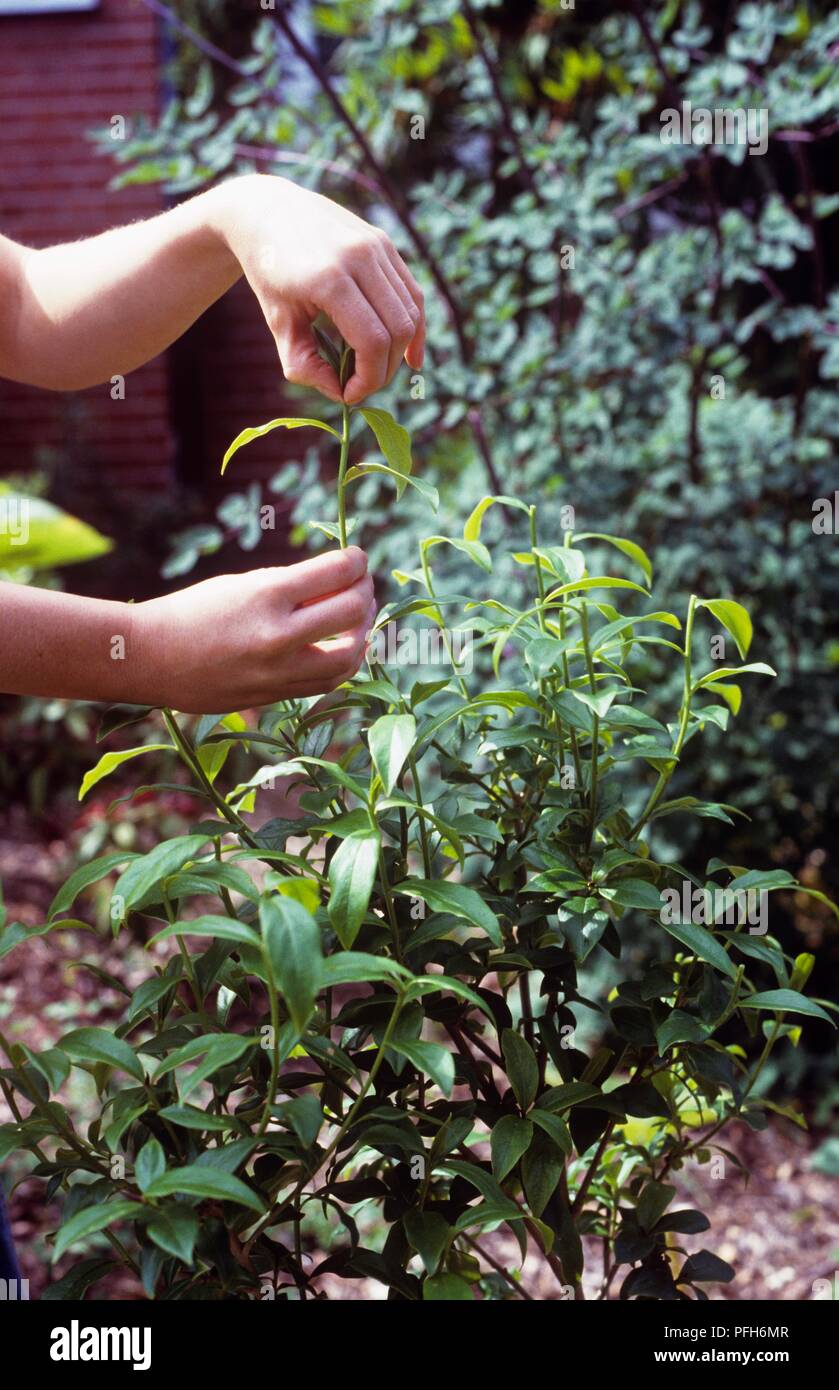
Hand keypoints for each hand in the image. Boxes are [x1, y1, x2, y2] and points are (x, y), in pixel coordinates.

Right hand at [134, 547, 374, 713]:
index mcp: (266, 595)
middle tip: (361, 585)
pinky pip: (326, 683)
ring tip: (359, 618)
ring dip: (363, 634)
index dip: (356, 561)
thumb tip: (339, 581)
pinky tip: (343, 647)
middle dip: (365, 592)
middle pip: (352, 612)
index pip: (337, 572)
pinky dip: (344, 663)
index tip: (356, 558)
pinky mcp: (273, 696)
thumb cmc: (192, 611)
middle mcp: (277, 636)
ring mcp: (277, 672)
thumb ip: (291, 585)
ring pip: (349, 657)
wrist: (148, 658)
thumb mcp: (241, 584)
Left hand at [217, 174, 424, 403]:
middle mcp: (361, 258)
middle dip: (384, 370)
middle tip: (362, 386)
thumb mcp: (278, 324)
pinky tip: (409, 355)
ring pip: (411, 313)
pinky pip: (412, 294)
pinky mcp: (385, 244)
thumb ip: (305, 365)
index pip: (372, 342)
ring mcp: (378, 247)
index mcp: (331, 278)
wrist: (268, 212)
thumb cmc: (270, 272)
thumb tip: (341, 394)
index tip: (349, 395)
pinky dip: (414, 328)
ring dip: (399, 351)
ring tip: (376, 369)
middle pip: (398, 331)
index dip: (368, 379)